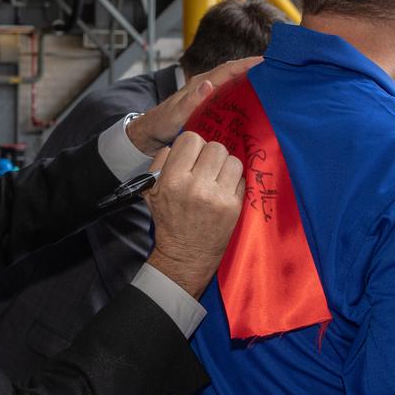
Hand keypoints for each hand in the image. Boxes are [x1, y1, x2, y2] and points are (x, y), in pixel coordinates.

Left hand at [126, 57, 260, 155]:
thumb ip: (190, 100)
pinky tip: (255, 103)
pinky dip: (244, 96)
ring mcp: (209, 97)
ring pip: (234, 85)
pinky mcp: (211, 107)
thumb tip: (208, 84)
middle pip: (234, 74)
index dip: (246, 64)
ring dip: (251, 82)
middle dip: (254, 69)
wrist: (150, 134)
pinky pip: (231, 97)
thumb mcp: (175, 114)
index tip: (265, 61)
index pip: (228, 69)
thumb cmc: (161, 123)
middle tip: (278, 70)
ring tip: (273, 84)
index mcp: (200, 83)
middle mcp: (207, 87)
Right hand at [143, 131, 244, 299]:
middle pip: (215, 147)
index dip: (193, 146)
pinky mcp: (234, 207)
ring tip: (217, 178)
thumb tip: (180, 144)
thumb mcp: (151, 190)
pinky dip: (234, 182)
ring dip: (225, 166)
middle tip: (206, 168)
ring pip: (232, 160)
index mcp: (172, 180)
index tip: (193, 157)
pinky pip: (242, 178)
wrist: (186, 255)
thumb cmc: (169, 220)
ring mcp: (217, 197)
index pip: (191, 139)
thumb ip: (161, 161)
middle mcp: (195, 187)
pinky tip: (225, 191)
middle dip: (210, 155)